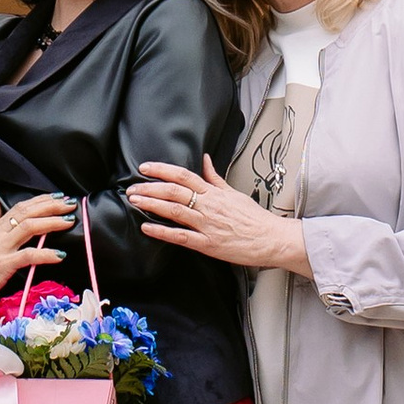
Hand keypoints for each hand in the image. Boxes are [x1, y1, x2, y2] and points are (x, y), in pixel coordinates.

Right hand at [0, 196, 76, 318]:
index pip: (20, 207)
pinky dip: (45, 254)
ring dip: (52, 223)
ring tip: (69, 221)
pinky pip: (28, 256)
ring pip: (29, 228)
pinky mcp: (3, 265)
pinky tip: (59, 255)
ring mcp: (1, 248)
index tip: (58, 197)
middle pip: (28, 212)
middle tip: (69, 204)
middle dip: (51, 206)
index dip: (40, 200)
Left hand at [136, 156, 311, 275]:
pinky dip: (163, 231)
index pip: (183, 175)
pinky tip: (147, 227)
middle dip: (150, 188)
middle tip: (132, 187)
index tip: (145, 168)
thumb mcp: (233, 192)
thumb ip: (215, 178)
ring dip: (152, 204)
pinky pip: (181, 236)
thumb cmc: (254, 217)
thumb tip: (205, 160)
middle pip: (174, 191)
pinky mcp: (208, 244)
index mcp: (213, 192)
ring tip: (134, 201)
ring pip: (175, 210)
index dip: (162, 170)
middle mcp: (208, 205)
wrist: (270, 238)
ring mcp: (207, 225)